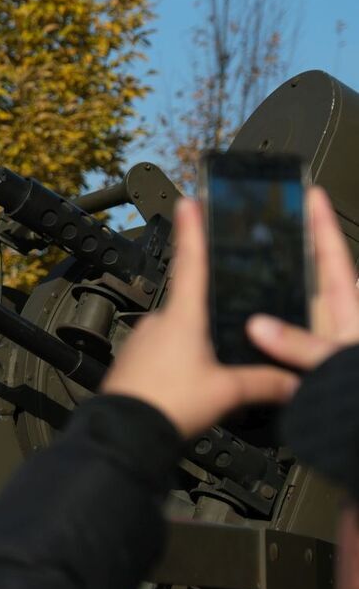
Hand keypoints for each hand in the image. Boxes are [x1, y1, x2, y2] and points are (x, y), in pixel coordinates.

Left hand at [101, 197, 297, 436]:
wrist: (124, 433)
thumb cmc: (168, 405)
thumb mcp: (228, 393)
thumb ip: (265, 382)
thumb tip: (295, 380)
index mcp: (182, 317)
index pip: (190, 263)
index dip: (192, 231)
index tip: (188, 203)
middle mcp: (158, 322)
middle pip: (190, 306)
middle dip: (210, 320)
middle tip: (224, 344)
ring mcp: (142, 341)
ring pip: (176, 335)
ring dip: (194, 348)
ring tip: (209, 375)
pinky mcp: (133, 362)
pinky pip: (162, 355)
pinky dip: (178, 365)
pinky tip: (189, 386)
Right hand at [246, 186, 358, 367]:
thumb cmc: (358, 392)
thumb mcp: (337, 365)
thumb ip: (302, 346)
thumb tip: (261, 326)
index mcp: (349, 313)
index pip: (334, 257)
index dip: (322, 225)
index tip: (310, 196)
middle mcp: (337, 324)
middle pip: (310, 278)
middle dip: (289, 252)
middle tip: (264, 227)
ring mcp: (324, 343)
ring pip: (293, 310)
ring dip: (271, 293)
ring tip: (242, 270)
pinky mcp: (311, 364)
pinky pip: (283, 339)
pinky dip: (264, 330)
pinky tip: (243, 328)